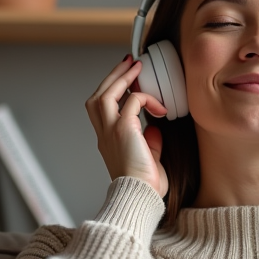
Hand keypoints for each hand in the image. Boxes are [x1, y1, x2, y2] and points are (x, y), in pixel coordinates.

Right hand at [85, 56, 168, 197]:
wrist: (140, 195)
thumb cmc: (145, 186)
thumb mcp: (148, 160)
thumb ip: (149, 143)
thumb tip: (154, 129)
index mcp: (107, 141)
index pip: (101, 109)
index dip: (112, 91)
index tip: (127, 79)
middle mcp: (104, 134)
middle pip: (98, 96)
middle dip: (113, 76)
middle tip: (128, 63)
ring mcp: (110, 130)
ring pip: (106, 93)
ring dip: (122, 77)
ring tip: (137, 67)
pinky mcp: (123, 128)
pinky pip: (134, 100)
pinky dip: (147, 98)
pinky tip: (160, 108)